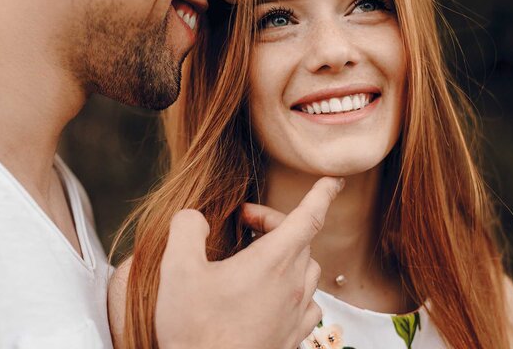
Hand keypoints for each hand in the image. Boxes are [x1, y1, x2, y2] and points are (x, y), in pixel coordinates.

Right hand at [155, 176, 343, 348]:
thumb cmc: (194, 329)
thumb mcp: (177, 269)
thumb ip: (187, 228)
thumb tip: (196, 218)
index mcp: (272, 263)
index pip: (308, 217)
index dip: (322, 194)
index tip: (334, 180)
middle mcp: (293, 287)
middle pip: (302, 240)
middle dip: (275, 222)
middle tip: (243, 223)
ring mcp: (296, 315)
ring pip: (308, 271)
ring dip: (289, 253)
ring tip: (257, 256)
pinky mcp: (291, 339)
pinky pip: (308, 303)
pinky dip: (295, 287)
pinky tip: (273, 293)